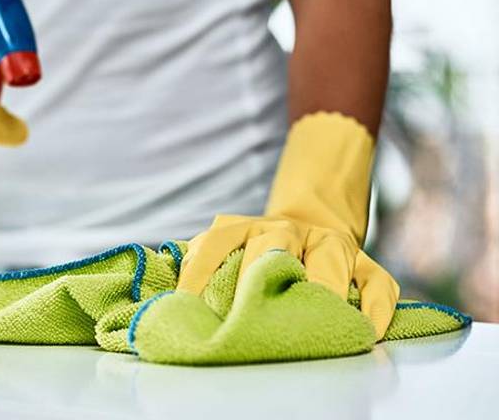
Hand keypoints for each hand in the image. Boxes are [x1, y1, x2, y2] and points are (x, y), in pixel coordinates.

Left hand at [177, 112, 400, 339]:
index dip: (198, 272)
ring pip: (330, 258)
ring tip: (312, 321)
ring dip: (321, 289)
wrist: (316, 218)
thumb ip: (202, 265)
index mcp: (247, 227)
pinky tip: (365, 330)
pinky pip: (378, 286)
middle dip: (260, 278)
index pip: (216, 243)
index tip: (184, 303)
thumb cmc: (262, 250)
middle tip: (248, 316)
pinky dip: (374, 309)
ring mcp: (332, 245)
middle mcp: (289, 230)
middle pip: (274, 246)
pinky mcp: (368, 265)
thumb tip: (169, 302)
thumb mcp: (230, 247)